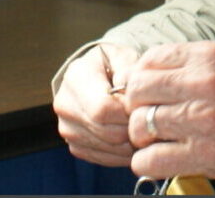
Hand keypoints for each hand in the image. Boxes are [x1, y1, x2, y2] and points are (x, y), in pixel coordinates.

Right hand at [53, 43, 141, 166]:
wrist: (98, 74)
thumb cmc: (116, 64)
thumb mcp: (125, 56)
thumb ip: (131, 69)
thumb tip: (131, 89)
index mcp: (76, 78)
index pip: (103, 109)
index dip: (129, 112)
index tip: (144, 105)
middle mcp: (65, 105)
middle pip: (107, 132)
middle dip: (134, 129)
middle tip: (149, 120)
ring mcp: (67, 128)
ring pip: (108, 148)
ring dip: (132, 143)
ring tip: (143, 127)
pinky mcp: (75, 146)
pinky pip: (104, 158)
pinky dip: (123, 153)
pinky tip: (132, 138)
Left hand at [122, 41, 214, 185]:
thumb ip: (200, 66)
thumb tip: (160, 72)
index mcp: (212, 57)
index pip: (149, 60)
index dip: (142, 79)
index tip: (148, 93)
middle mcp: (204, 84)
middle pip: (137, 91)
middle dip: (136, 107)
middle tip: (148, 119)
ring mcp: (204, 120)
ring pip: (139, 126)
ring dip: (142, 138)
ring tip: (158, 141)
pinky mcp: (206, 154)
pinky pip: (150, 159)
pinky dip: (148, 163)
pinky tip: (161, 160)